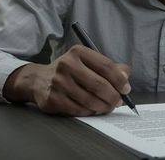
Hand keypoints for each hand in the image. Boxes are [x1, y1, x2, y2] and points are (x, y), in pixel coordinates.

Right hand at [3, 44, 130, 115]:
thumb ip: (108, 67)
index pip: (106, 66)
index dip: (120, 80)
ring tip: (107, 106)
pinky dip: (90, 112)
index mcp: (78, 52)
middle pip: (99, 85)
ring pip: (90, 100)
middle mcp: (67, 65)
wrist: (38, 80)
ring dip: (103, 106)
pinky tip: (93, 109)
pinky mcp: (53, 99)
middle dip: (113, 97)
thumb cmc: (69, 71)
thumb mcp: (87, 61)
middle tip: (118, 101)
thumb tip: (126, 75)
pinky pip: (79, 110)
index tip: (126, 89)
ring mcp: (59, 83)